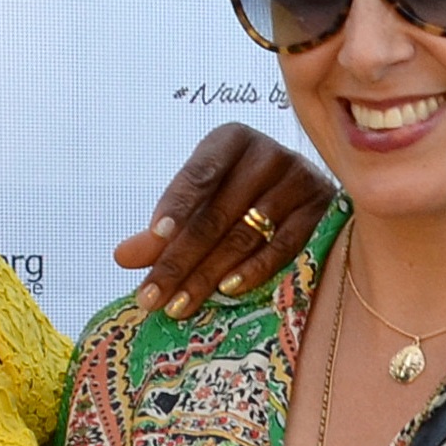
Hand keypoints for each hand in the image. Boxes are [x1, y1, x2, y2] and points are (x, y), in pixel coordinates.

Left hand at [112, 125, 332, 318]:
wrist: (310, 196)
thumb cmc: (245, 197)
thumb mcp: (202, 204)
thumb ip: (164, 231)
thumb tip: (122, 257)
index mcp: (232, 140)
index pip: (199, 174)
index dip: (175, 206)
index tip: (152, 242)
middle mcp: (268, 153)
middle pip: (217, 213)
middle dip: (179, 259)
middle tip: (152, 296)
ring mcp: (300, 179)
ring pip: (245, 234)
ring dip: (208, 274)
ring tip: (179, 305)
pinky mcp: (323, 209)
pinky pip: (283, 244)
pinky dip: (254, 269)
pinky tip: (227, 291)